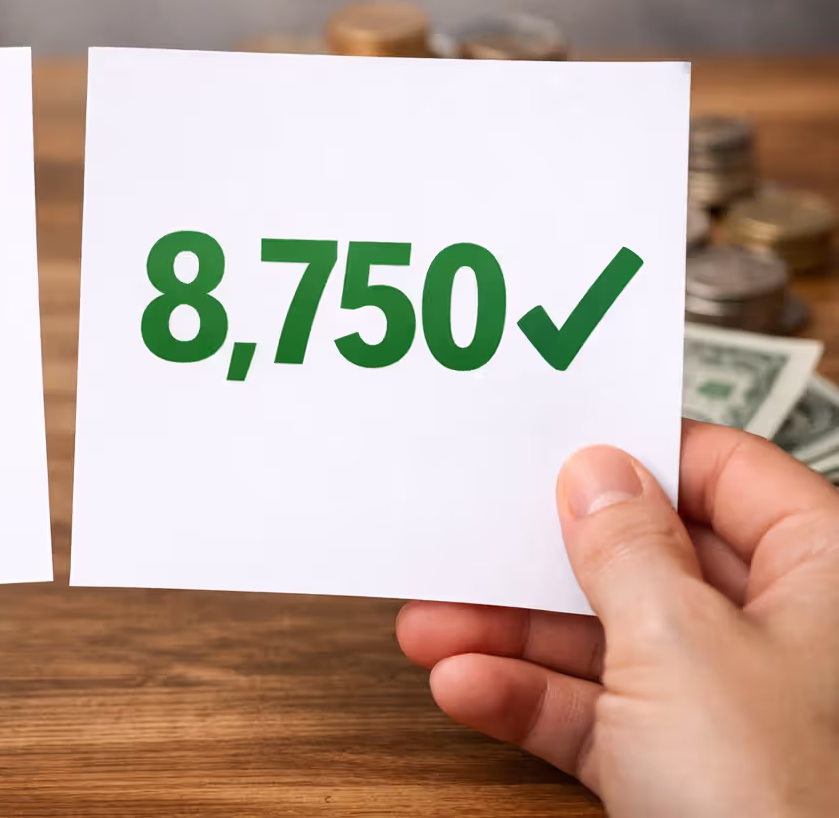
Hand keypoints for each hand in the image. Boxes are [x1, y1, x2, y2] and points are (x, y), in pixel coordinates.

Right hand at [398, 420, 838, 815]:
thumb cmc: (788, 799)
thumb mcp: (680, 645)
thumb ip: (626, 548)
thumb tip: (597, 474)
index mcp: (828, 570)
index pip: (724, 471)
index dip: (634, 455)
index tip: (552, 448)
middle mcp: (789, 630)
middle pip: (651, 560)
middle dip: (544, 562)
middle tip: (471, 540)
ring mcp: (738, 706)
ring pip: (614, 641)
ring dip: (516, 637)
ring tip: (431, 624)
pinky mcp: (692, 773)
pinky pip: (603, 717)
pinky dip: (534, 704)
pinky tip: (468, 689)